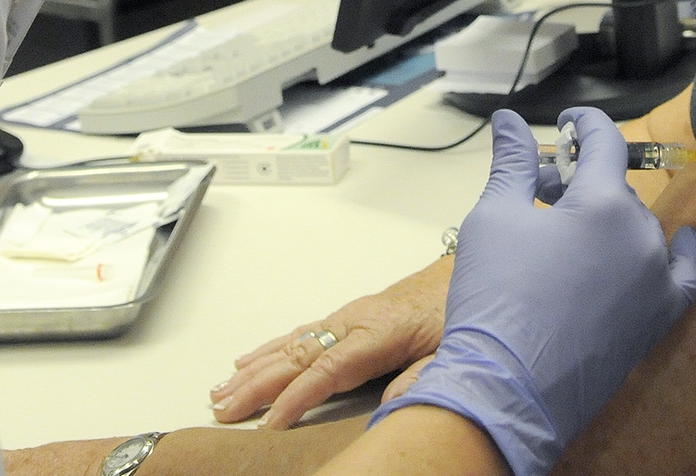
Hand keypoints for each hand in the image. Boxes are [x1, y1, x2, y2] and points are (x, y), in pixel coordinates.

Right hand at [211, 257, 452, 427]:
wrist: (473, 270)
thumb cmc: (463, 309)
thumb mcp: (456, 348)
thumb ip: (425, 376)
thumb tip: (395, 401)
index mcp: (378, 332)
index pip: (326, 370)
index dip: (295, 398)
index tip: (268, 424)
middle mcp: (355, 321)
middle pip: (296, 356)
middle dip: (256, 385)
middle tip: (222, 408)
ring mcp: (348, 317)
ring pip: (290, 344)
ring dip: (253, 368)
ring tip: (221, 390)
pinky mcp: (350, 317)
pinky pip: (299, 333)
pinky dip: (269, 348)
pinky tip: (250, 359)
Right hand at [374, 109, 695, 475]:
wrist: (506, 389)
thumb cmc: (495, 298)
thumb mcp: (494, 216)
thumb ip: (513, 162)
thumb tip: (510, 121)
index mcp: (603, 204)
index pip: (605, 141)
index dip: (584, 124)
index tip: (567, 123)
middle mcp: (641, 236)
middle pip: (615, 187)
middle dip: (580, 180)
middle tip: (539, 191)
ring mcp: (655, 281)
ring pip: (638, 227)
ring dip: (609, 219)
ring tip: (567, 233)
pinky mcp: (657, 319)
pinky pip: (682, 276)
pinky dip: (681, 255)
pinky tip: (682, 241)